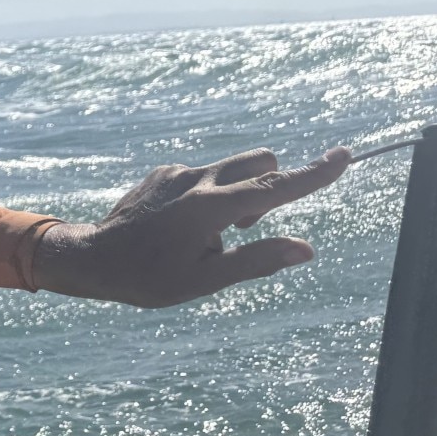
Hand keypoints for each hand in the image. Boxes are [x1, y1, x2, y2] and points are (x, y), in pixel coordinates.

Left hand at [33, 146, 351, 307]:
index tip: (344, 156)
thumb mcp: (205, 280)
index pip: (275, 187)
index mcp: (210, 207)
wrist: (92, 258)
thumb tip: (306, 249)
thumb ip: (257, 261)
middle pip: (259, 163)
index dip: (314, 174)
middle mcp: (195, 180)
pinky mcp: (162, 173)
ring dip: (239, 192)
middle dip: (269, 188)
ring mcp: (176, 172)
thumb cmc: (148, 277)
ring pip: (231, 168)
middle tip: (243, 228)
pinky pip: (202, 175)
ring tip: (211, 233)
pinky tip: (182, 225)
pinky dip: (210, 193)